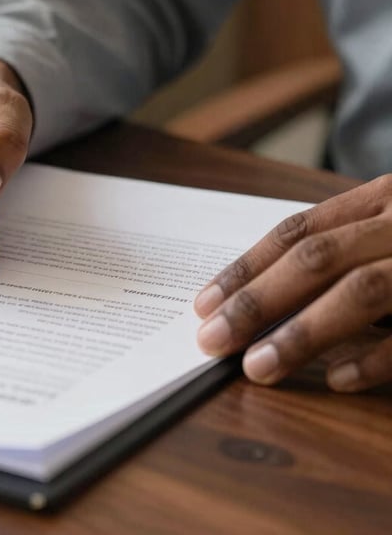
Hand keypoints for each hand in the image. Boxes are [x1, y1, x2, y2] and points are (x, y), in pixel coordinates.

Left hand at [194, 174, 391, 391]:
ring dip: (304, 333)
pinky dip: (379, 355)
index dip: (246, 267)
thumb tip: (266, 296)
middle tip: (210, 341)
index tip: (203, 303)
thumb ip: (347, 248)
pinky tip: (340, 379)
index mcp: (384, 198)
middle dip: (257, 301)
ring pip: (363, 290)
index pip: (296, 231)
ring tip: (257, 368)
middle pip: (316, 257)